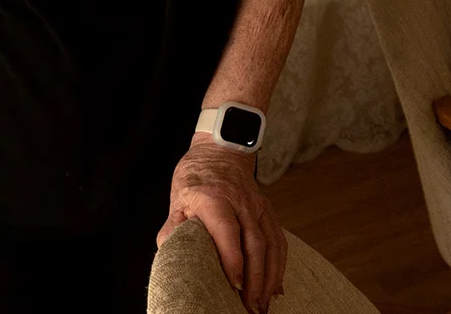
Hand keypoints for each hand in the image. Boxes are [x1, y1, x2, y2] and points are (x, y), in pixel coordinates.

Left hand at [158, 133, 284, 312]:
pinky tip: (276, 287)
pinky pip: (279, 241)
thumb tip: (170, 255)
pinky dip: (280, 266)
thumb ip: (173, 228)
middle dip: (256, 278)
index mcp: (214, 198)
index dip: (232, 258)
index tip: (234, 284)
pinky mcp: (268, 212)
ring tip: (264, 304)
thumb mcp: (177, 200)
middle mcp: (241, 202)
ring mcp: (258, 207)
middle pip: (254, 242)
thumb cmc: (195, 178)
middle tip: (251, 307)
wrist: (221, 152)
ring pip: (271, 244)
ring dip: (270, 277)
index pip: (227, 230)